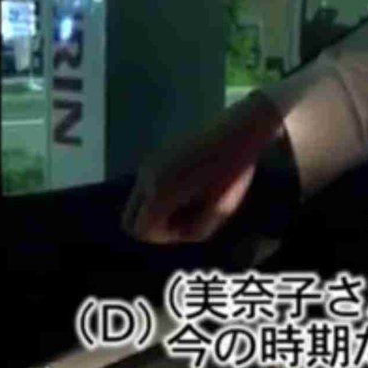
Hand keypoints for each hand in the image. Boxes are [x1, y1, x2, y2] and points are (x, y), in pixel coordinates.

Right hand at [122, 92, 283, 243]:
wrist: (238, 130)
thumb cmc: (233, 171)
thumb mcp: (220, 210)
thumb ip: (196, 230)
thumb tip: (179, 233)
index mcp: (159, 192)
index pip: (142, 231)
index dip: (165, 237)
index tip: (191, 225)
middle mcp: (145, 178)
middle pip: (129, 220)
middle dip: (154, 226)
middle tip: (186, 218)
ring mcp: (147, 164)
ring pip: (136, 203)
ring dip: (157, 210)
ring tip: (190, 201)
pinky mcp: (154, 155)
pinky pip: (146, 187)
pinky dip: (158, 195)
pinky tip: (188, 186)